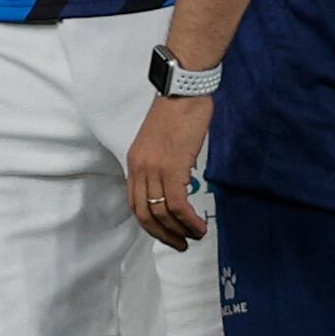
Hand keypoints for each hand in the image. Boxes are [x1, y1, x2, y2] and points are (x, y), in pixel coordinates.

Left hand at [126, 94, 213, 246]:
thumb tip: (181, 180)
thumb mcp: (163, 141)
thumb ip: (165, 163)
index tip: (167, 233)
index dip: (150, 224)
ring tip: (195, 237)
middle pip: (145, 214)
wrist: (183, 90)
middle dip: (163, 235)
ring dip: (179, 231)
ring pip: (161, 213)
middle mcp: (140, 169)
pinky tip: (199, 226)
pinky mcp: (173, 168)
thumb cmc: (178, 110)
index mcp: (135, 163)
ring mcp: (154, 170)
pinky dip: (188, 220)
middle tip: (180, 244)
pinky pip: (177, 205)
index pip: (135, 204)